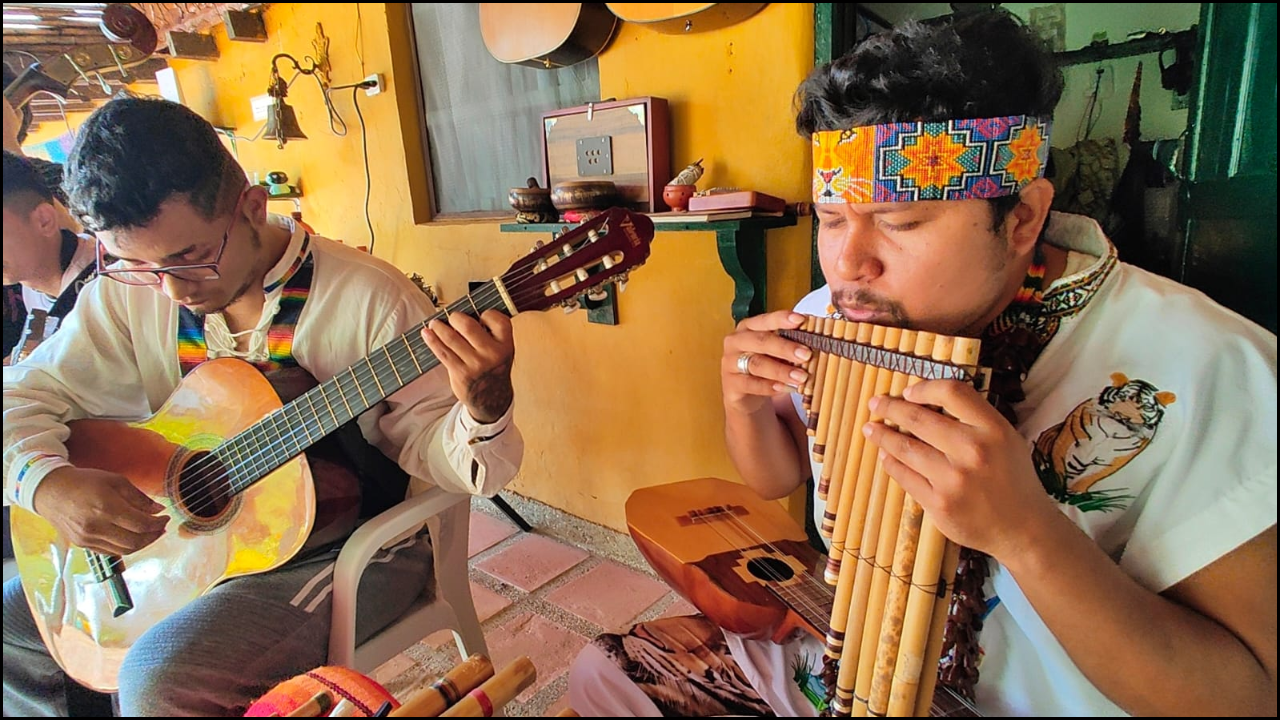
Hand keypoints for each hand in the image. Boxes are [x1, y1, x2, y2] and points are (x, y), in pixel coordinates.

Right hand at [31, 467, 168, 555]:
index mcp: (106, 507)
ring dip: (143, 543)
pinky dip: (127, 546)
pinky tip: (133, 536)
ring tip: (150, 533)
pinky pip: (112, 552)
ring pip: (125, 550)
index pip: (141, 524)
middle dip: (154, 535)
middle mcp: (96, 527)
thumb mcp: (115, 481)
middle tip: (161, 527)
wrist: (51, 491)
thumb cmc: (85, 482)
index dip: (158, 523)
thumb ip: (139, 497)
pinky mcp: (83, 545)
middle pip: (135, 541)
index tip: (166, 517)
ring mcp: (88, 538)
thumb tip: (159, 510)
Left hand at [422, 309, 514, 423]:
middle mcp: (492, 354)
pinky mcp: (461, 373)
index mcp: (505, 344)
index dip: (485, 314)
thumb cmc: (493, 368)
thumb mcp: (501, 351)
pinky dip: (432, 340)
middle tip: (451, 317)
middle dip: (455, 318)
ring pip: (451, 338)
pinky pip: (443, 352)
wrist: (492, 399)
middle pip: (468, 326)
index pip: (495, 318)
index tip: (479, 315)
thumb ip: (490, 334)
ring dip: (439, 327)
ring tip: (434, 324)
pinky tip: (426, 334)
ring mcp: (476, 364)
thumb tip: (460, 316)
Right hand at [721, 311, 812, 415]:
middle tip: (806, 354)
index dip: (782, 319)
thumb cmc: (765, 364)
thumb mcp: (776, 351)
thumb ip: (790, 343)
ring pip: (757, 364)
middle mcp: (736, 342)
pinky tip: (785, 388)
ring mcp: (730, 363)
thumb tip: (818, 339)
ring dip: (781, 370)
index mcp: (748, 327)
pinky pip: (750, 384)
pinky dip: (769, 387)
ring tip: (802, 377)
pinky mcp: (730, 384)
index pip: (765, 320)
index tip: (801, 320)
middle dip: (785, 348)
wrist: (745, 393)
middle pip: (761, 341)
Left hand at [862, 379, 1059, 560]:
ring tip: (870, 429)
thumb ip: (974, 419)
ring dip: (883, 436)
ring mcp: (953, 480)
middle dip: (890, 408)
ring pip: (905, 448)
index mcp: (993, 429)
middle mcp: (972, 451)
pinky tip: (886, 456)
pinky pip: (905, 477)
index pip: (952, 392)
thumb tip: (926, 400)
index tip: (908, 392)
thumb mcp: (1005, 439)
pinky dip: (892, 463)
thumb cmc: (1012, 479)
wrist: (1023, 529)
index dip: (924, 388)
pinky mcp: (938, 504)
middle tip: (875, 404)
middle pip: (919, 419)